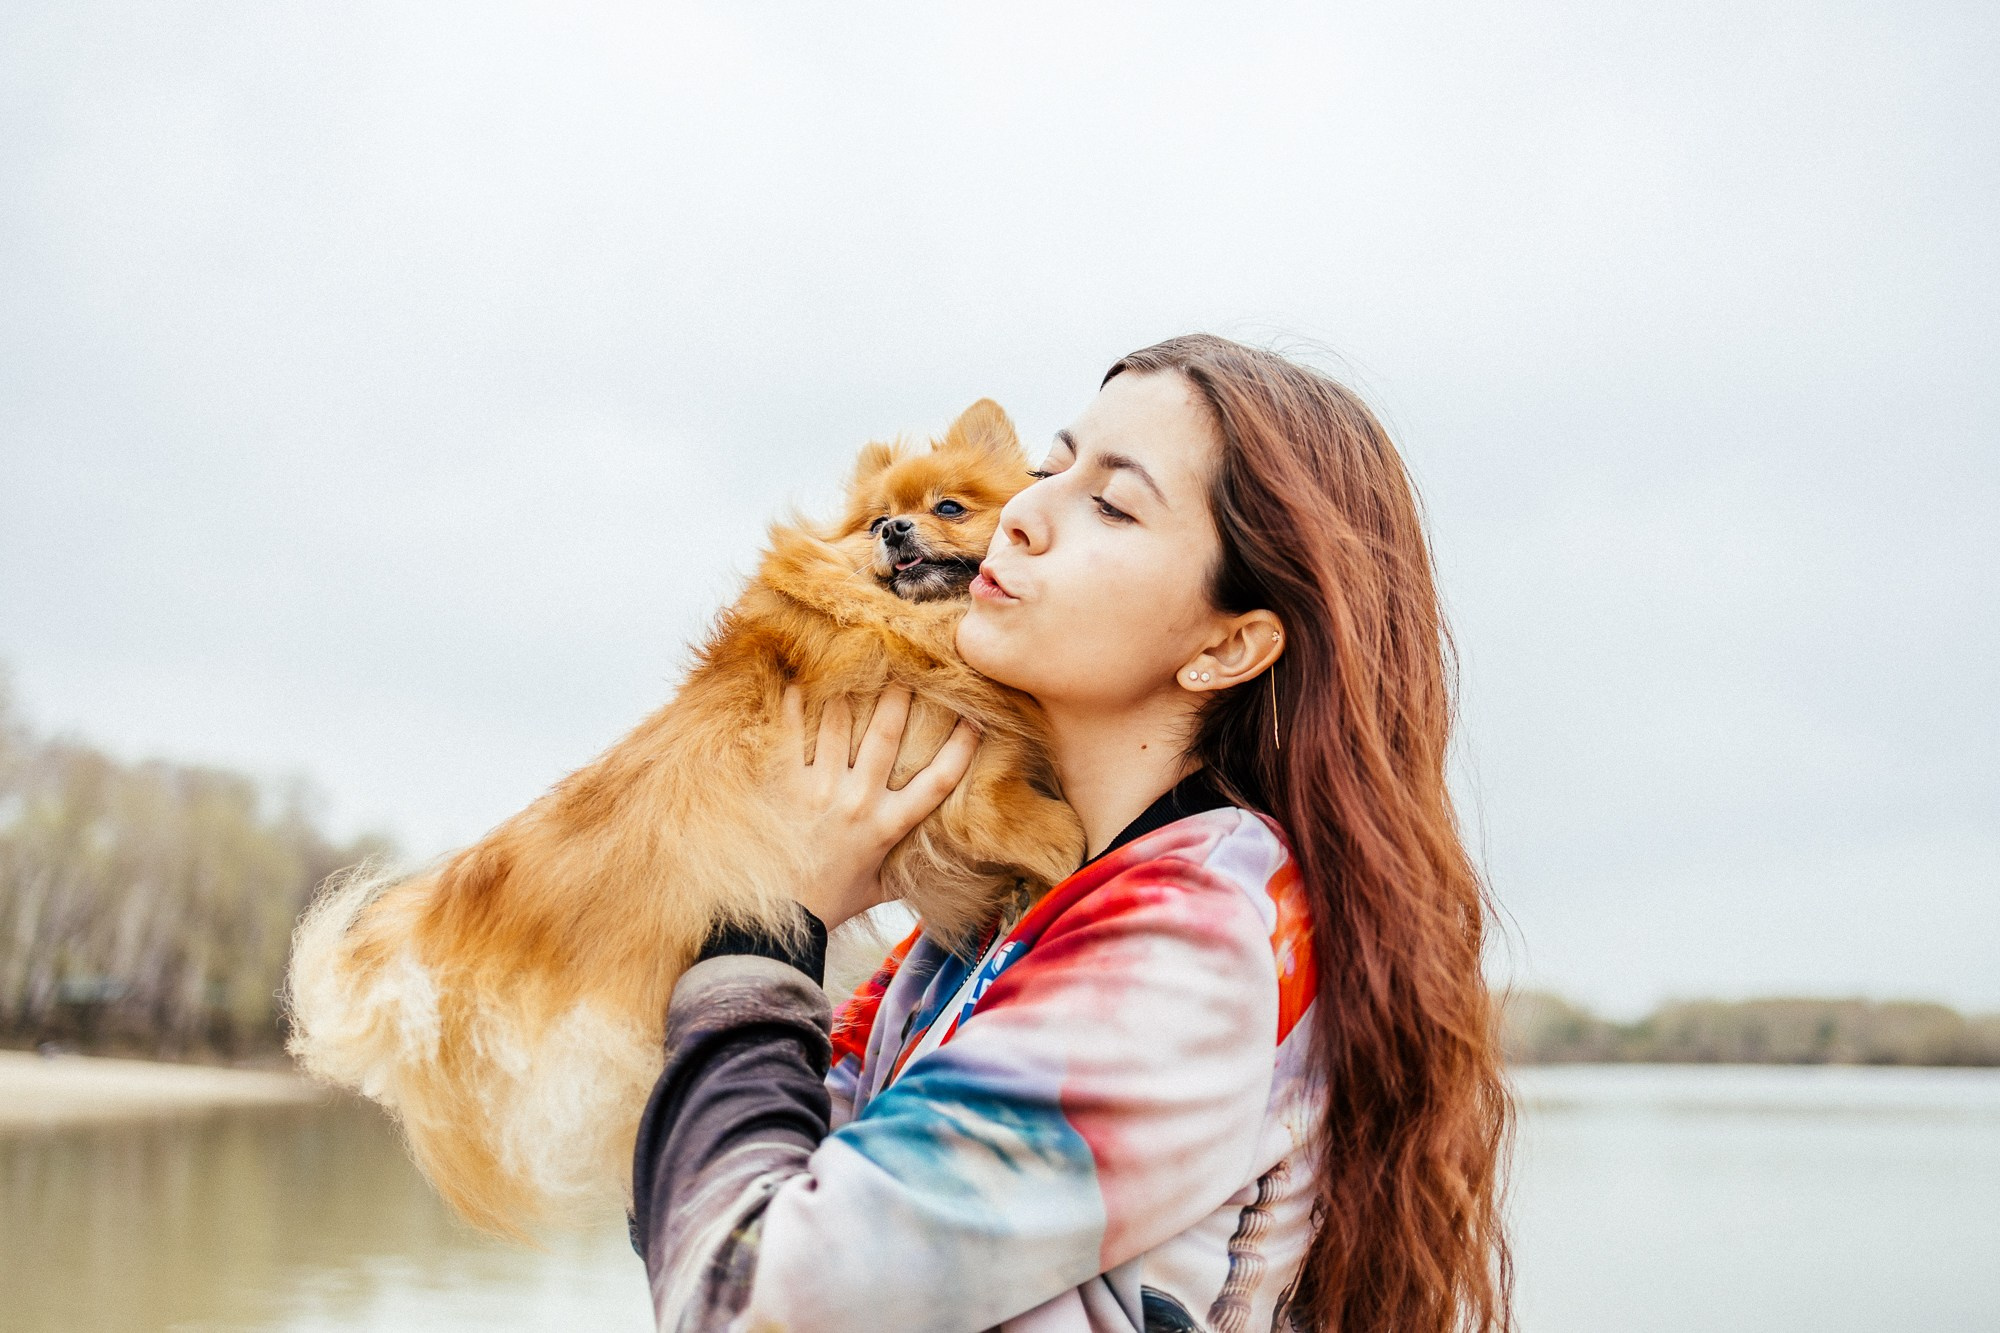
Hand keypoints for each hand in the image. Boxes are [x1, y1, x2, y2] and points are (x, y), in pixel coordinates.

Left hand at [774, 682, 980, 931]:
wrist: (779, 918)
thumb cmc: (830, 902)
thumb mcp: (878, 890)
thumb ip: (907, 872)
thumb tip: (945, 870)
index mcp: (888, 827)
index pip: (937, 782)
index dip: (960, 749)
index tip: (975, 723)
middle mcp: (859, 803)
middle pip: (887, 736)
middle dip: (901, 698)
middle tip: (909, 669)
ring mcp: (820, 790)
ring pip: (841, 724)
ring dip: (852, 690)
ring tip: (858, 664)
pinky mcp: (785, 786)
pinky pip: (792, 734)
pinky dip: (796, 706)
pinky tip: (799, 682)